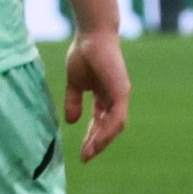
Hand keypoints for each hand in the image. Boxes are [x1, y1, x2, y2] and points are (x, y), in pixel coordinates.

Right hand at [63, 30, 129, 161]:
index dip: (91, 136)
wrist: (92, 35)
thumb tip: (71, 121)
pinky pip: (116, 118)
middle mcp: (116, 97)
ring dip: (102, 141)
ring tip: (89, 153)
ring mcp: (120, 95)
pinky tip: (96, 141)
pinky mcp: (121, 92)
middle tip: (85, 157)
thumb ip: (73, 102)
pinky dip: (107, 131)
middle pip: (108, 127)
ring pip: (114, 126)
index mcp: (105, 95)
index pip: (100, 121)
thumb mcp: (75, 83)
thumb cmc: (83, 52)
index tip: (82, 152)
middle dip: (96, 143)